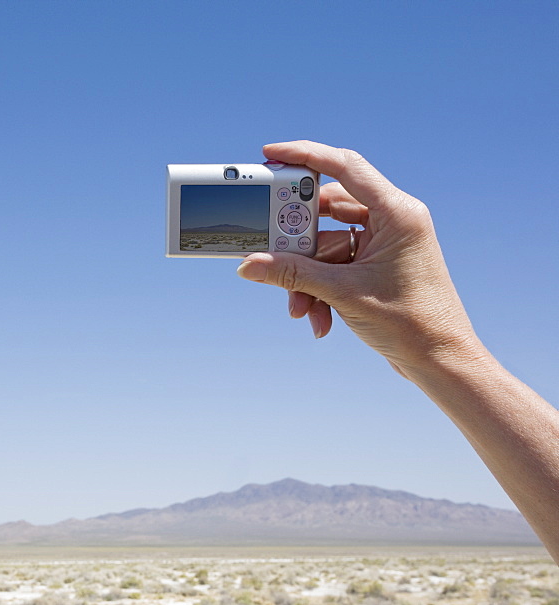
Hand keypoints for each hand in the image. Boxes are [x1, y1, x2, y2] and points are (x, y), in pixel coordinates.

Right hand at [236, 141, 481, 378]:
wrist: (441, 362)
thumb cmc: (412, 324)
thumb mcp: (343, 294)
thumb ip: (293, 274)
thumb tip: (250, 265)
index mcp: (397, 213)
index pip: (345, 168)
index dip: (305, 156)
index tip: (270, 154)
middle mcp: (392, 221)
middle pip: (327, 211)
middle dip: (297, 244)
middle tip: (270, 252)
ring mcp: (383, 244)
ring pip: (326, 245)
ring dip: (306, 277)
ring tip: (300, 307)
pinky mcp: (375, 265)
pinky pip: (335, 265)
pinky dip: (319, 288)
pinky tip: (317, 317)